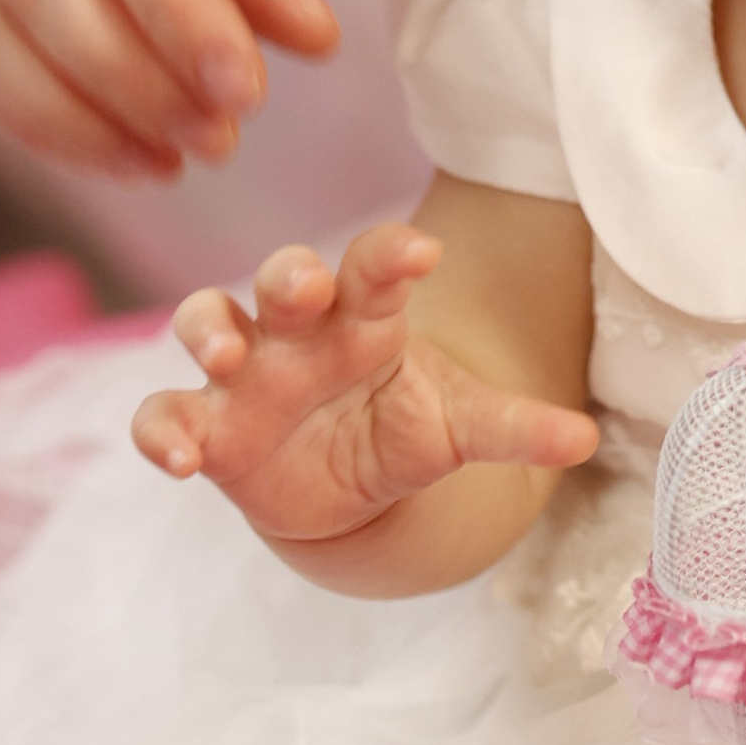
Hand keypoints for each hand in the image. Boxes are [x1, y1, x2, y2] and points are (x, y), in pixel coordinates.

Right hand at [131, 221, 595, 545]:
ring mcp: (245, 376)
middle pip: (282, 277)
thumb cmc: (403, 430)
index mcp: (366, 316)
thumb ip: (513, 429)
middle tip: (304, 285)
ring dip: (210, 330)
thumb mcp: (460, 429)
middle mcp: (298, 332)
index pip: (375, 267)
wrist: (349, 492)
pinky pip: (164, 415)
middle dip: (290, 273)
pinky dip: (161, 432)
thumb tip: (584, 440)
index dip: (392, 254)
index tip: (422, 252)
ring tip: (227, 356)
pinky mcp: (208, 428)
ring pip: (208, 324)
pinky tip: (178, 459)